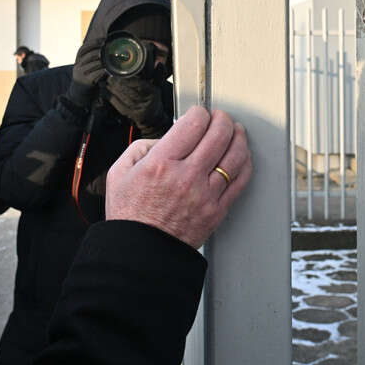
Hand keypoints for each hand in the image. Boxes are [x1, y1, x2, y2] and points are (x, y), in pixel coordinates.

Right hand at [66, 44, 105, 106]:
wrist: (79, 94)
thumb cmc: (86, 78)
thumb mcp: (85, 67)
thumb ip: (91, 59)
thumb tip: (105, 49)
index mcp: (77, 61)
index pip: (82, 48)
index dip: (92, 43)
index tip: (102, 39)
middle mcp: (77, 66)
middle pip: (88, 54)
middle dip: (99, 50)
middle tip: (108, 47)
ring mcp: (80, 73)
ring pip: (93, 63)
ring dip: (103, 59)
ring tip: (110, 56)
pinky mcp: (86, 81)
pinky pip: (96, 73)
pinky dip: (103, 70)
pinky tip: (108, 68)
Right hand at [105, 106, 251, 247]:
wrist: (141, 252)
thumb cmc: (130, 216)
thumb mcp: (119, 173)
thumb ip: (140, 148)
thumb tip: (164, 138)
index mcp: (161, 164)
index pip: (193, 124)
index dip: (199, 112)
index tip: (198, 113)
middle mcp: (186, 177)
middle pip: (218, 134)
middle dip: (222, 119)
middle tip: (219, 118)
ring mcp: (206, 194)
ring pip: (235, 155)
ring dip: (238, 136)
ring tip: (236, 131)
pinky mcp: (217, 210)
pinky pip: (241, 180)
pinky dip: (245, 163)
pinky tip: (241, 156)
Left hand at [107, 76, 166, 136]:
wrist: (153, 118)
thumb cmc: (153, 99)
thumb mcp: (158, 86)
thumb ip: (158, 75)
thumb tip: (159, 63)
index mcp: (154, 93)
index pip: (140, 85)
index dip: (129, 80)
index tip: (120, 73)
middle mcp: (147, 102)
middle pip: (130, 92)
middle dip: (118, 84)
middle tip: (110, 77)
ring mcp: (138, 110)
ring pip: (124, 98)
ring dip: (113, 90)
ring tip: (107, 82)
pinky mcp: (130, 115)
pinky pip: (118, 105)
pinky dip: (111, 98)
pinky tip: (105, 91)